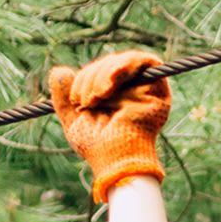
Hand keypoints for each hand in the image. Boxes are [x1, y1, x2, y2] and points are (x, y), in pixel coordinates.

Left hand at [47, 52, 170, 202]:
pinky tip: (108, 86)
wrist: (114, 160)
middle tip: (85, 101)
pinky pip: (144, 61)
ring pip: (123, 62)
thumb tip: (61, 70)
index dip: (85, 78)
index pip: (101, 72)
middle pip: (111, 64)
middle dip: (91, 76)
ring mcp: (147, 90)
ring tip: (96, 97)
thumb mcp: (73, 119)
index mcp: (116, 96)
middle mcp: (134, 91)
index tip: (76, 99)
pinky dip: (122, 67)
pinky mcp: (159, 90)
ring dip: (103, 74)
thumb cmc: (96, 147)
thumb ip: (64, 96)